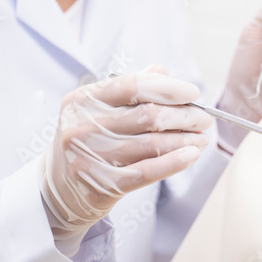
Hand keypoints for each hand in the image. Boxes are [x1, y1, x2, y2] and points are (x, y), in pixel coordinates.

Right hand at [39, 65, 211, 255]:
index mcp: (83, 100)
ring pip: (152, 143)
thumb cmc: (86, 142)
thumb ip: (129, 88)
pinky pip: (148, 171)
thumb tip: (161, 71)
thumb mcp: (98, 110)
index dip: (168, 88)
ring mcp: (91, 157)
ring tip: (202, 138)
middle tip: (204, 119)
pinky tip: (192, 155)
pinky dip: (175, 162)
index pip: (132, 86)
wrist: (57, 190)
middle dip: (184, 116)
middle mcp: (83, 126)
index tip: (193, 93)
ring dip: (185, 140)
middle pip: (148, 115)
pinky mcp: (102, 184)